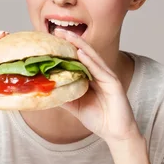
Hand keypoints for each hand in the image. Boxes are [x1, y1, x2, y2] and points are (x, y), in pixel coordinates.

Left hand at [54, 29, 140, 144]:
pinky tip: (80, 53)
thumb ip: (64, 96)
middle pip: (85, 53)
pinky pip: (100, 70)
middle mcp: (100, 74)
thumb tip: (47, 91)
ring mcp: (108, 77)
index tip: (52, 39)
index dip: (66, 48)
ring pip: (92, 57)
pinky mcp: (114, 84)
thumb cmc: (99, 119)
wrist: (116, 133)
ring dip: (80, 45)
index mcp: (91, 77)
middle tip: (57, 30)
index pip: (77, 59)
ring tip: (67, 35)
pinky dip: (90, 61)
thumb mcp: (76, 106)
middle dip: (72, 41)